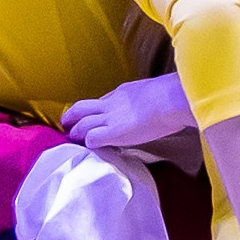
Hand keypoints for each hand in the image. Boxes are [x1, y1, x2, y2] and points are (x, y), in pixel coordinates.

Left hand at [63, 72, 192, 150]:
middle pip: (81, 108)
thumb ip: (147, 99)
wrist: (170, 99)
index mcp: (122, 92)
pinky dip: (88, 143)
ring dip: (75, 133)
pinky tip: (89, 148)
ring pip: (82, 124)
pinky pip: (91, 138)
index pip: (101, 101)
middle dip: (71, 117)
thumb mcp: (154, 91)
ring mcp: (110, 118)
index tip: (91, 116)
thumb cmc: (172, 95)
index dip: (93, 110)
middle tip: (67, 125)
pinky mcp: (112, 132)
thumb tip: (155, 105)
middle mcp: (111, 104)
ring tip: (72, 140)